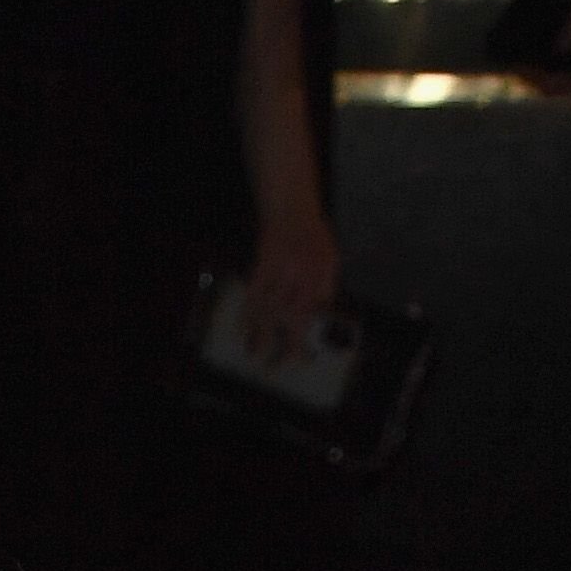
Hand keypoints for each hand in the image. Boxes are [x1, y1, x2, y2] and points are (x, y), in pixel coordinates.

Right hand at [240, 197, 342, 364]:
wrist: (290, 205)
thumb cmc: (311, 232)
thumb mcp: (330, 256)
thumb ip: (326, 285)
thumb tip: (320, 312)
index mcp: (320, 273)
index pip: (314, 313)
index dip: (306, 337)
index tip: (301, 359)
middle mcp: (302, 272)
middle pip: (291, 317)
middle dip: (284, 344)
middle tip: (277, 366)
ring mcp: (282, 268)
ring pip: (269, 308)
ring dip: (260, 334)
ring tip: (254, 354)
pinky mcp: (263, 262)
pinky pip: (253, 293)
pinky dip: (246, 312)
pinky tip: (241, 328)